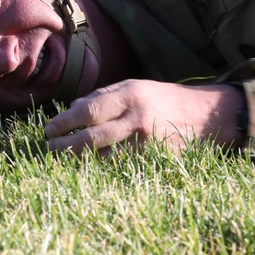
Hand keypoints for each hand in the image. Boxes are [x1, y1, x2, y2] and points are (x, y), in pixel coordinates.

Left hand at [43, 80, 244, 155]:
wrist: (206, 117)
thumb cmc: (165, 99)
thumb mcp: (135, 86)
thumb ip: (103, 96)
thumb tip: (72, 108)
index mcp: (130, 96)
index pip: (88, 111)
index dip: (65, 122)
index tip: (49, 129)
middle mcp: (136, 119)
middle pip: (92, 138)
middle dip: (65, 145)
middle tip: (49, 148)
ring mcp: (146, 143)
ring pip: (104, 158)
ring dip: (79, 161)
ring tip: (62, 159)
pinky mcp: (154, 161)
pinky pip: (121, 167)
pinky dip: (101, 168)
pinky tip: (86, 168)